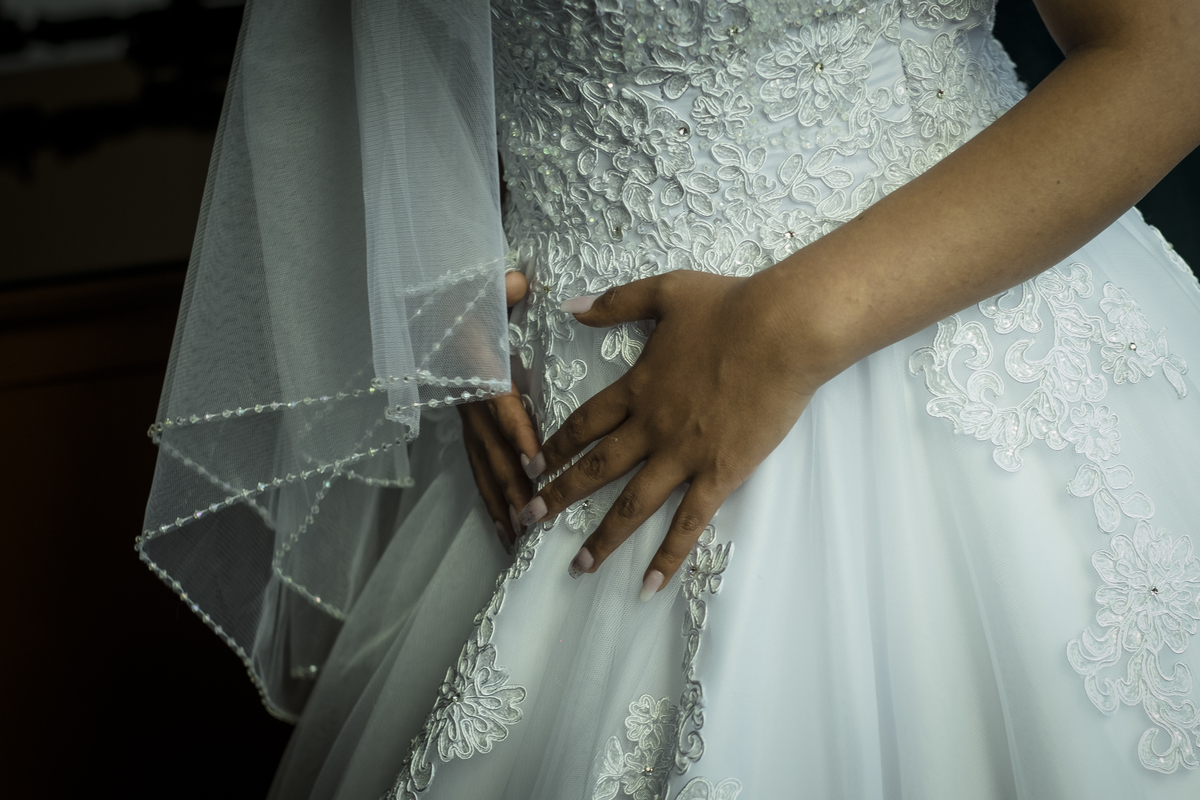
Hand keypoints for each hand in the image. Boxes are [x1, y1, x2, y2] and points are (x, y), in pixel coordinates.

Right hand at [458, 271, 540, 552]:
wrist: (435, 307)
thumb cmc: (468, 300)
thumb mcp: (484, 289)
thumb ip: (502, 288)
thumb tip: (515, 281)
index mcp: (477, 369)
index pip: (499, 405)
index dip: (516, 434)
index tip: (537, 463)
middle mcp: (468, 401)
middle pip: (492, 449)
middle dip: (513, 485)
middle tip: (535, 517)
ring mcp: (465, 419)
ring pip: (483, 467)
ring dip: (501, 502)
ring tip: (518, 536)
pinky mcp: (466, 429)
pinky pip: (477, 470)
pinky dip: (489, 501)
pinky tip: (504, 529)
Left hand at [516, 269, 838, 598]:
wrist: (783, 330)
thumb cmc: (730, 306)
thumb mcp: (665, 291)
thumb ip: (615, 302)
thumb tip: (570, 305)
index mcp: (637, 387)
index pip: (584, 424)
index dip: (555, 447)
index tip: (531, 466)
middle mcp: (651, 427)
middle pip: (595, 468)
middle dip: (558, 496)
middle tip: (527, 520)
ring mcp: (683, 454)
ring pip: (632, 504)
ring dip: (602, 537)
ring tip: (577, 565)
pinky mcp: (720, 473)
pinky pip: (689, 522)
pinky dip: (668, 555)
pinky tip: (650, 584)